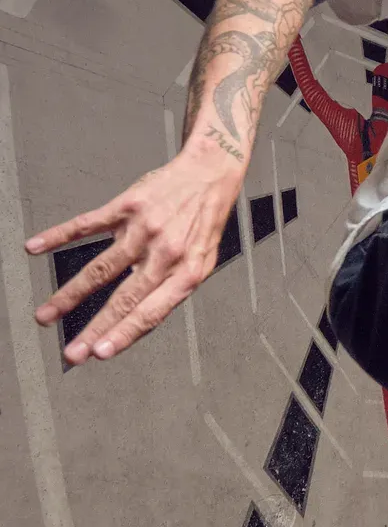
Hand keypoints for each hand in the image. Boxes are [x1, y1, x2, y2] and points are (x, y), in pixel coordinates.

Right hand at [27, 147, 243, 363]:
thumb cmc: (204, 222)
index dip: (125, 334)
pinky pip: (87, 225)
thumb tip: (139, 320)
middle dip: (94, 329)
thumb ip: (172, 290)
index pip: (151, 312)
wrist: (210, 173)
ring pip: (99, 268)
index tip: (101, 353)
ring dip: (69, 295)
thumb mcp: (202, 263)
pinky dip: (58, 237)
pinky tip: (36, 247)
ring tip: (47, 314)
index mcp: (187, 273)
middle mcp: (165, 253)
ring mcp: (144, 229)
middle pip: (123, 299)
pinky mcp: (127, 206)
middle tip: (72, 351)